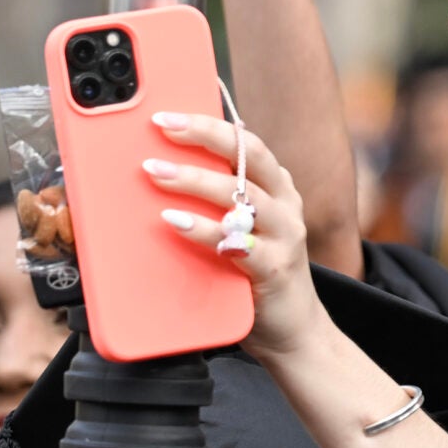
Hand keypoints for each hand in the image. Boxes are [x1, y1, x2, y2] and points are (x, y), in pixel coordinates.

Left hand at [143, 116, 322, 360]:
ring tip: (155, 172)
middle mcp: (285, 206)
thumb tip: (159, 171)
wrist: (292, 332)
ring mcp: (284, 237)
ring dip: (195, 181)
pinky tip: (175, 221)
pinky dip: (205, 231)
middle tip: (161, 128)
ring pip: (242, 196)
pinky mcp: (274, 269)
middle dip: (204, 136)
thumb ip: (214, 202)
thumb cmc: (253, 276)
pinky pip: (238, 244)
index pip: (247, 143)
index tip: (168, 114)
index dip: (209, 124)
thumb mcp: (236, 230)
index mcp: (276, 190)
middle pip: (249, 157)